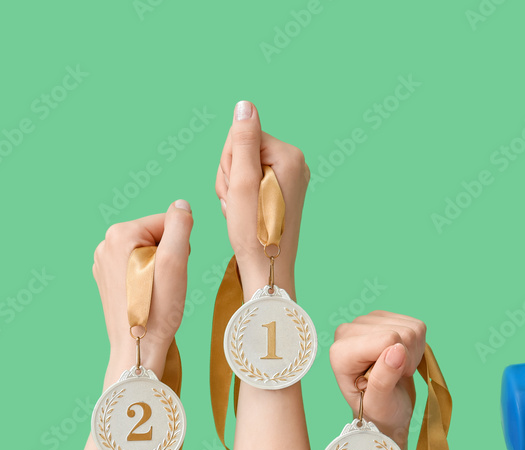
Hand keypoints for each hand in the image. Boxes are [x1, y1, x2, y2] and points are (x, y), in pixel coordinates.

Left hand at [92, 201, 192, 380]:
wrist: (138, 348)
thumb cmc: (158, 309)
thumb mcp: (175, 261)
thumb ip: (180, 226)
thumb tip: (181, 205)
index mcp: (120, 234)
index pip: (167, 222)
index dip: (180, 245)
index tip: (174, 270)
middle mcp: (105, 244)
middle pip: (156, 236)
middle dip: (169, 255)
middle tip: (167, 283)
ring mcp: (103, 263)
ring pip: (148, 252)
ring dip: (160, 268)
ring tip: (158, 292)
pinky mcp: (107, 280)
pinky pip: (137, 267)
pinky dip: (148, 279)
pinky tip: (148, 297)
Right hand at [215, 100, 309, 296]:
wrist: (266, 268)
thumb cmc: (253, 230)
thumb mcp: (242, 181)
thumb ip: (242, 140)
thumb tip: (245, 105)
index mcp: (289, 155)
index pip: (241, 135)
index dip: (229, 162)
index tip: (237, 190)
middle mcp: (295, 162)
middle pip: (242, 150)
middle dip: (231, 176)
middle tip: (237, 204)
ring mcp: (291, 178)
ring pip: (243, 167)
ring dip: (233, 189)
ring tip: (240, 212)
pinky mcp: (284, 191)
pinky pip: (252, 182)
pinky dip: (242, 197)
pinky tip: (245, 215)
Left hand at [329, 311, 426, 445]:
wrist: (387, 409)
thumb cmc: (379, 410)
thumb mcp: (378, 404)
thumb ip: (383, 379)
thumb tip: (397, 349)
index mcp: (341, 352)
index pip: (387, 339)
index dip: (398, 363)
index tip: (387, 381)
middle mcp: (350, 331)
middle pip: (401, 333)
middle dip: (406, 359)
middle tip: (393, 377)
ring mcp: (367, 322)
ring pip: (412, 329)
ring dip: (412, 354)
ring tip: (397, 370)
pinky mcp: (384, 318)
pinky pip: (417, 326)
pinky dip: (416, 347)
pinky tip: (402, 359)